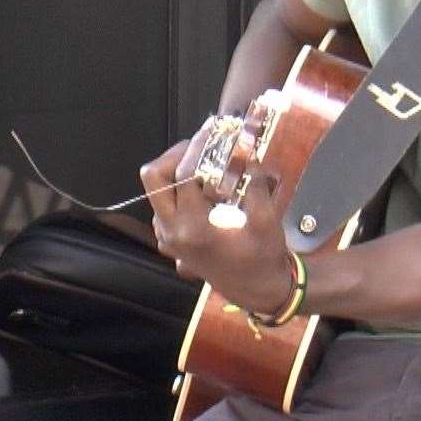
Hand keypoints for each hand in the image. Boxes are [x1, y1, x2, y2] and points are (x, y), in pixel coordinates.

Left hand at [143, 125, 293, 314]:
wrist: (257, 290)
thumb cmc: (263, 258)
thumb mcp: (266, 222)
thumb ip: (256, 185)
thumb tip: (248, 152)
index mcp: (193, 227)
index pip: (184, 174)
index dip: (199, 147)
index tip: (215, 130)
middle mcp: (172, 231)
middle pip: (154, 177)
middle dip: (175, 155)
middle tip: (200, 144)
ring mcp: (166, 236)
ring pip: (155, 190)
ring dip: (175, 170)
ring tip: (204, 160)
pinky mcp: (169, 238)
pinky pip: (163, 204)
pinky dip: (178, 188)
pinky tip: (203, 185)